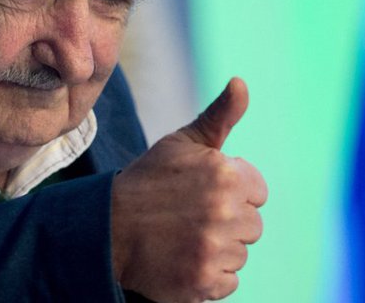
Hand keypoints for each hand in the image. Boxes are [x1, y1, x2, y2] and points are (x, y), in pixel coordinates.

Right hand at [111, 77, 267, 301]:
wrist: (107, 229)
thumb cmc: (148, 183)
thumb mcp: (182, 142)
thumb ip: (220, 115)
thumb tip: (241, 82)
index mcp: (225, 173)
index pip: (257, 192)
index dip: (232, 194)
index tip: (202, 195)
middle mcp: (224, 210)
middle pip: (252, 226)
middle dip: (227, 223)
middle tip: (189, 218)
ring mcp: (213, 248)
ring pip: (241, 255)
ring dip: (218, 251)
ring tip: (184, 238)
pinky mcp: (204, 281)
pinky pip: (229, 282)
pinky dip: (209, 277)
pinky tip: (184, 260)